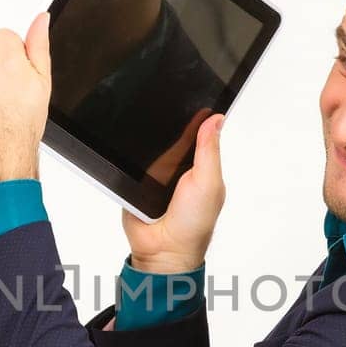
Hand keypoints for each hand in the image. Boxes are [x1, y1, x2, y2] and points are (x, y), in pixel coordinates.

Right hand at [122, 110, 225, 272]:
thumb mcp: (208, 182)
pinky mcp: (136, 180)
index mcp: (202, 165)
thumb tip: (216, 119)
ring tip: (147, 141)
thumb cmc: (193, 224)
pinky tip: (132, 156)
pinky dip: (129, 158)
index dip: (196, 115)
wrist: (162, 250)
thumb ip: (210, 150)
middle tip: (164, 114)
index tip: (192, 97)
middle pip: (171, 134)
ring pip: (149, 146)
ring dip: (146, 143)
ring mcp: (157, 174)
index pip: (199, 132)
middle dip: (167, 125)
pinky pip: (129, 162)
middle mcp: (180, 167)